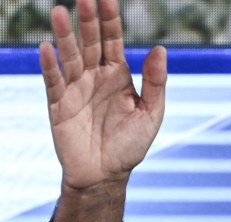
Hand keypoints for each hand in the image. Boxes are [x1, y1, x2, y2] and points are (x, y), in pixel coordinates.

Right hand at [40, 0, 166, 190]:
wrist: (106, 175)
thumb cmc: (131, 144)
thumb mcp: (151, 113)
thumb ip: (155, 82)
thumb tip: (160, 49)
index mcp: (118, 75)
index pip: (113, 41)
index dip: (110, 20)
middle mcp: (95, 77)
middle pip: (90, 43)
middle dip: (88, 21)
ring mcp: (76, 89)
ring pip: (69, 56)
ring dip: (65, 36)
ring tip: (60, 12)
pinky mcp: (59, 105)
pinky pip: (53, 81)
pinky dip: (50, 65)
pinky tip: (48, 48)